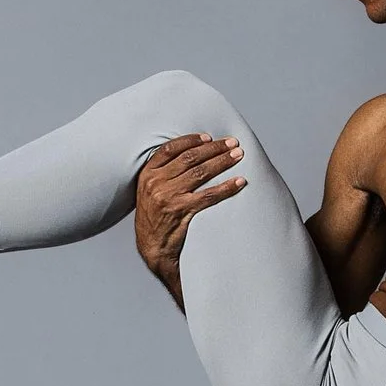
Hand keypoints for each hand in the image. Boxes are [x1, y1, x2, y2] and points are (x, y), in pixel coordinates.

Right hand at [133, 132, 244, 304]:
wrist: (152, 248)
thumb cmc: (154, 217)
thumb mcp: (149, 191)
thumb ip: (162, 173)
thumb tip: (191, 152)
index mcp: (147, 175)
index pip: (170, 149)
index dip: (190, 140)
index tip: (208, 137)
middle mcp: (156, 183)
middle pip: (189, 158)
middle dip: (214, 148)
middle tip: (232, 143)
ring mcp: (168, 197)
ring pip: (201, 173)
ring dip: (222, 161)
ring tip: (238, 155)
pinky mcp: (181, 211)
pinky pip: (209, 195)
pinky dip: (227, 187)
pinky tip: (239, 182)